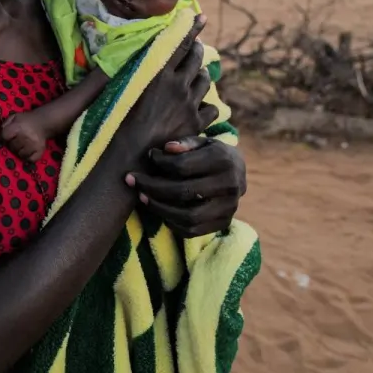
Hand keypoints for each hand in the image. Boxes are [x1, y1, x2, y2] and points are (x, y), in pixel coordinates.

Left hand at [0, 113, 47, 162]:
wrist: (43, 122)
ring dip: (19, 151)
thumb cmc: (26, 120)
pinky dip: (28, 157)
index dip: (2, 138)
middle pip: (12, 147)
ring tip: (22, 146)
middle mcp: (25, 137)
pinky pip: (30, 159)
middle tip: (15, 141)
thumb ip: (5, 124)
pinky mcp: (40, 151)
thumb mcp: (14, 117)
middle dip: (11, 145)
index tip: (4, 139)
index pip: (4, 137)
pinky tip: (28, 152)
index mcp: (17, 127)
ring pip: (20, 154)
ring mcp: (33, 145)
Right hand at [117, 16, 213, 161]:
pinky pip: (211, 109)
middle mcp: (178, 86)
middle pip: (197, 58)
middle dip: (197, 49)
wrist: (129, 159)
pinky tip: (201, 104)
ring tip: (197, 72)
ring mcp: (189, 106)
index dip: (192, 27)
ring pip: (205, 80)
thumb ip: (132, 70)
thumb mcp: (121, 90)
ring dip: (202, 73)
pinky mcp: (195, 126)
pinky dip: (206, 104)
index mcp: (159, 73)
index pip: (180, 43)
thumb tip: (131, 56)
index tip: (200, 17)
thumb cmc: (115, 124)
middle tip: (196, 45)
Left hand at [127, 136, 246, 238]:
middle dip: (153, 187)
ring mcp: (228, 208)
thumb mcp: (202, 142)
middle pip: (183, 192)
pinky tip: (159, 210)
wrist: (239, 173)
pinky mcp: (223, 223)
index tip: (149, 157)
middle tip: (133, 180)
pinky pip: (192, 230)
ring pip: (187, 216)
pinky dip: (172, 222)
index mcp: (224, 160)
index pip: (183, 166)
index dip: (161, 162)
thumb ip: (185, 143)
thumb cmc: (212, 154)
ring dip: (159, 208)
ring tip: (142, 196)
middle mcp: (230, 186)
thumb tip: (165, 148)